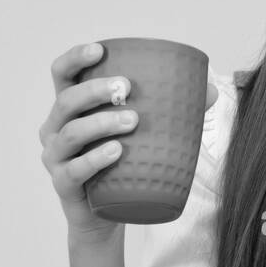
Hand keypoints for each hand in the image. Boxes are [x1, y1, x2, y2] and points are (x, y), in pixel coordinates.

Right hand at [39, 41, 218, 240]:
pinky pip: (74, 170)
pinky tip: (116, 152)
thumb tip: (211, 92)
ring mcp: (55, 158)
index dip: (75, 58)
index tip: (99, 50)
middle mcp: (54, 129)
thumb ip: (172, 111)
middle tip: (127, 88)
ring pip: (70, 134)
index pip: (62, 75)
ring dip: (101, 123)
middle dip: (95, 91)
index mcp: (70, 109)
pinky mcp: (63, 185)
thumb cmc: (122, 165)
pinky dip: (94, 159)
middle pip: (67, 101)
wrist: (106, 216)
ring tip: (132, 121)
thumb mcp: (141, 135)